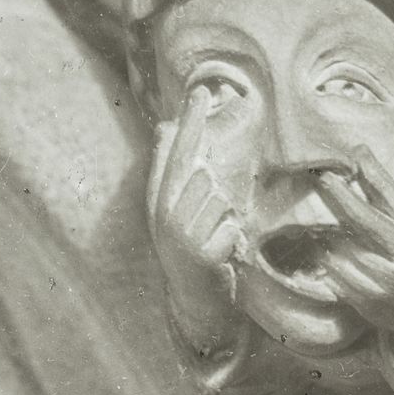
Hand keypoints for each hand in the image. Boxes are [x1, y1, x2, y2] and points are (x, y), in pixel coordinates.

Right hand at [150, 86, 245, 346]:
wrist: (195, 304)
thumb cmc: (190, 250)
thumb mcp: (174, 212)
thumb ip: (172, 171)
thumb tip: (167, 126)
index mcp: (160, 202)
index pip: (175, 154)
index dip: (189, 123)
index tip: (200, 90)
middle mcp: (166, 215)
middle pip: (195, 167)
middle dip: (202, 146)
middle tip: (205, 101)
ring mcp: (183, 236)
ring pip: (220, 198)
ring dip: (227, 216)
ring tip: (215, 236)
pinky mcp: (203, 254)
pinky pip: (232, 227)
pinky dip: (234, 240)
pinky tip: (223, 255)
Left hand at [315, 145, 393, 336]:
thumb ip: (379, 185)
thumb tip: (357, 149)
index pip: (381, 205)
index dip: (350, 190)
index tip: (327, 173)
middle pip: (360, 226)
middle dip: (336, 203)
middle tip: (314, 186)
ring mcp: (383, 285)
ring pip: (339, 255)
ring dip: (322, 240)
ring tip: (314, 230)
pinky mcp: (366, 304)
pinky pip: (333, 282)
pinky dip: (320, 270)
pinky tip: (312, 262)